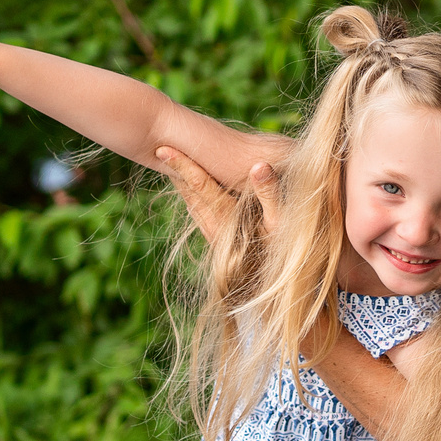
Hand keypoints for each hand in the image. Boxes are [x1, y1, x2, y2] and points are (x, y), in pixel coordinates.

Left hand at [153, 145, 277, 242]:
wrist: (266, 290)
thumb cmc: (279, 253)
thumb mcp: (279, 224)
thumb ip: (269, 194)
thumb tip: (259, 166)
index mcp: (226, 217)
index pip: (200, 185)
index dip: (182, 165)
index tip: (163, 149)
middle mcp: (212, 226)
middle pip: (189, 193)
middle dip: (176, 171)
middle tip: (160, 149)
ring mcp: (212, 235)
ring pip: (191, 204)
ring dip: (182, 184)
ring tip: (172, 165)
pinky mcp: (215, 242)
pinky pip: (198, 214)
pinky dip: (192, 197)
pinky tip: (192, 192)